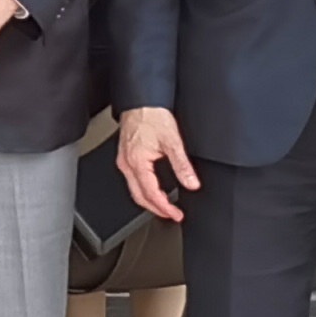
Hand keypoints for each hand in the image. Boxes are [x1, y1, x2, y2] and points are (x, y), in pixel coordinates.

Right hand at [116, 105, 197, 222]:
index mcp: (137, 162)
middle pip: (138, 196)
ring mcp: (124, 160)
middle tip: (171, 215)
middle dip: (156, 209)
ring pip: (134, 189)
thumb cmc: (152, 116)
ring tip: (165, 205)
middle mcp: (127, 163)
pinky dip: (143, 189)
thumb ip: (182, 165)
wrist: (141, 101)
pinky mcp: (125, 156)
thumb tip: (191, 183)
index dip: (164, 207)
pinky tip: (153, 188)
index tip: (176, 215)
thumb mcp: (172, 142)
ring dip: (149, 200)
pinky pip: (132, 179)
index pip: (150, 193)